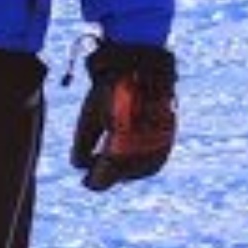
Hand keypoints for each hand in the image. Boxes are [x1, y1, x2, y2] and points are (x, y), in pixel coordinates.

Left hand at [71, 42, 176, 191]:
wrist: (143, 66)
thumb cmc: (110, 90)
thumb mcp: (89, 117)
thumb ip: (81, 147)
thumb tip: (79, 167)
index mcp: (120, 149)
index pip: (104, 178)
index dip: (93, 181)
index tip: (85, 181)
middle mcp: (142, 152)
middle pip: (122, 175)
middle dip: (108, 174)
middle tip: (95, 172)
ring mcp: (159, 146)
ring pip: (139, 169)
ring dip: (124, 169)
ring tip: (110, 160)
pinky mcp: (168, 138)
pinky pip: (153, 159)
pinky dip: (139, 160)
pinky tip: (128, 152)